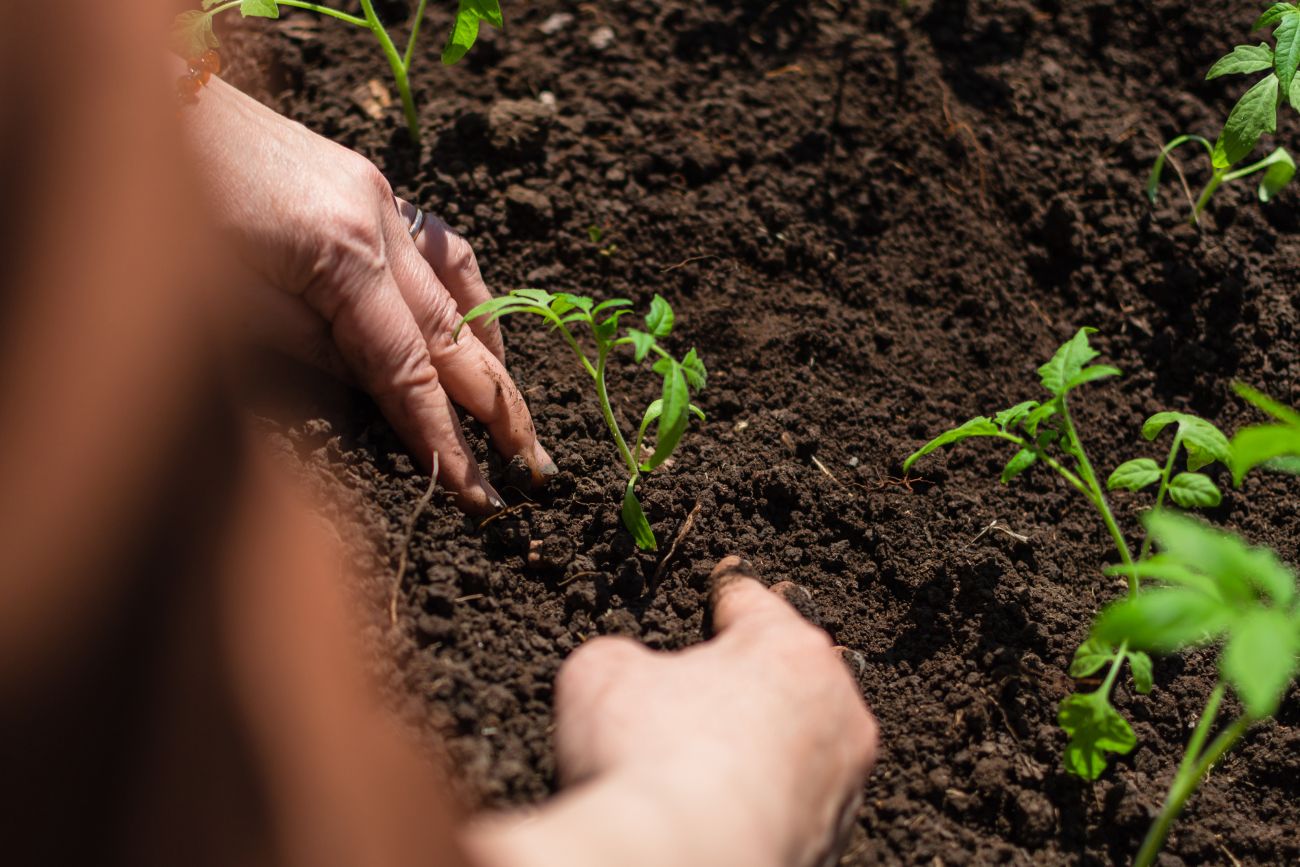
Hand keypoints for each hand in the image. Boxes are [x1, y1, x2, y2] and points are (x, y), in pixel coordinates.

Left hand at [185, 74, 553, 512]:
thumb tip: (377, 390)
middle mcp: (379, 221)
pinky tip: (478, 330)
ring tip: (516, 411)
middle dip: (498, 406)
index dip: (444, 435)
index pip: (408, 368)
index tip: (479, 491)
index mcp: (341, 255)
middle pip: (453, 332)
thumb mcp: (225, 302)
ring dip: (493, 355)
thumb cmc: (164, 205)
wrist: (155, 102)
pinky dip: (469, 298)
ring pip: (460, 288)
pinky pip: (442, 250)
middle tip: (534, 466)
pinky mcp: (368, 185)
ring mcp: (381, 197)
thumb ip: (311, 351)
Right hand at [468, 557, 877, 866]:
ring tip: (694, 766)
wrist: (679, 866)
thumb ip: (621, 656)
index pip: (752, 604)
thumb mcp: (601, 673)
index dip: (720, 598)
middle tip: (687, 697)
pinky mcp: (829, 845)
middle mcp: (836, 713)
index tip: (718, 594)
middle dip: (740, 683)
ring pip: (794, 747)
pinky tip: (711, 813)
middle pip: (781, 679)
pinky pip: (789, 807)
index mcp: (791, 651)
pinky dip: (756, 804)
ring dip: (754, 748)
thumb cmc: (650, 761)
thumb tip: (629, 675)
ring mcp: (841, 787)